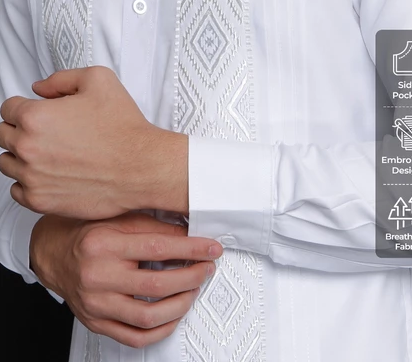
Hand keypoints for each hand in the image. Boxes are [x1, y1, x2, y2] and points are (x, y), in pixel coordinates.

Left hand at [0, 66, 187, 218]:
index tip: (41, 115)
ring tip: (49, 155)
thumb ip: (61, 78)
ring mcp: (33, 177)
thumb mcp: (100, 81)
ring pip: (7, 164)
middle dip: (22, 131)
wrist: (143, 167)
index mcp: (36, 117)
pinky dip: (27, 183)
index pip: (8, 108)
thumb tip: (39, 89)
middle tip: (49, 134)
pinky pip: (16, 191)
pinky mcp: (42, 201)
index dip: (26, 108)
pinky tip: (49, 175)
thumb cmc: (125, 129)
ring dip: (22, 157)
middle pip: (4, 136)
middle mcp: (28, 148)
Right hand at [30, 212, 221, 347]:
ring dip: (182, 304)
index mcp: (104, 244)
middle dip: (192, 277)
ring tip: (193, 289)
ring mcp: (96, 303)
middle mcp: (98, 276)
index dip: (192, 249)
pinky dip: (161, 329)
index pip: (159, 248)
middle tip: (207, 268)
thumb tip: (189, 233)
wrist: (54, 253)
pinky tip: (174, 314)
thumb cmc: (88, 233)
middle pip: (157, 284)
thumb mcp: (120, 219)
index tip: (212, 249)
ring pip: (149, 315)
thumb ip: (154, 226)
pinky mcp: (96, 322)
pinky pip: (134, 337)